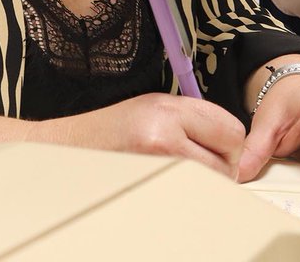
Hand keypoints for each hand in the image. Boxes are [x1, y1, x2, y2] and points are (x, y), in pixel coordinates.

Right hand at [32, 93, 245, 177]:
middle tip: (202, 162)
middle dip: (223, 165)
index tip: (220, 146)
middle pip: (228, 160)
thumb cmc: (108, 128)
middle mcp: (165, 134)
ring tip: (183, 172)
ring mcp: (158, 164)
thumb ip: (194, 117)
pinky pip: (190, 195)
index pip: (231, 129)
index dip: (230, 142)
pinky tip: (171, 183)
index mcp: (168, 109)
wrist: (68, 147)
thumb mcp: (153, 105)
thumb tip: (230, 138)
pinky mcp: (150, 187)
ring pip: (212, 182)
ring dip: (207, 181)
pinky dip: (188, 192)